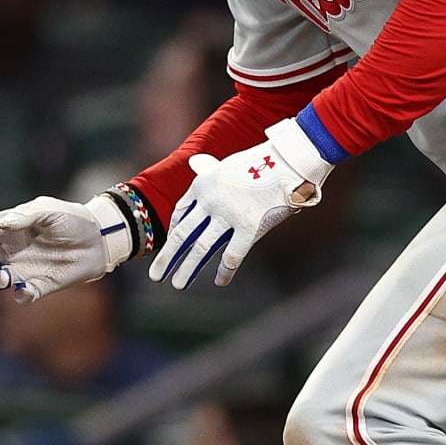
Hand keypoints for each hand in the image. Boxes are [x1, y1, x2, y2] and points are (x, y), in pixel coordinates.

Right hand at [0, 194, 131, 300]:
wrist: (99, 239)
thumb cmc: (73, 219)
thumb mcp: (50, 211)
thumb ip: (26, 217)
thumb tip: (2, 223)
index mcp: (9, 227)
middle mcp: (12, 249)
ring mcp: (24, 268)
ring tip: (4, 279)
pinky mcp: (39, 285)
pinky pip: (23, 295)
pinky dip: (21, 296)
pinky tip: (27, 291)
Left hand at [150, 118, 330, 289]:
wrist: (289, 159)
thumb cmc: (262, 161)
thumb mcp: (228, 164)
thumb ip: (211, 171)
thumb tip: (196, 165)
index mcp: (202, 183)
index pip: (180, 212)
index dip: (172, 232)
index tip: (170, 245)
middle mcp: (210, 200)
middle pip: (182, 234)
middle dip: (167, 257)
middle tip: (156, 276)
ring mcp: (228, 214)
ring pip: (201, 248)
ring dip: (187, 269)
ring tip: (178, 285)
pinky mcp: (248, 226)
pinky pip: (233, 255)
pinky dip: (225, 271)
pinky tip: (220, 282)